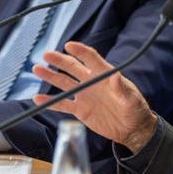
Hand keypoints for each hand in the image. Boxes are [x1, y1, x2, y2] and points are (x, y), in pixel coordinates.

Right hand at [32, 41, 155, 151]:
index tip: (69, 45)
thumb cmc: (135, 110)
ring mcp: (85, 95)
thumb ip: (122, 88)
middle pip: (73, 67)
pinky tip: (37, 99)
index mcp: (105, 75)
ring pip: (64, 83)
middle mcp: (92, 82)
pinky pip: (62, 104)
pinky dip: (50, 102)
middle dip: (59, 60)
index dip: (80, 51)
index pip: (91, 58)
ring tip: (37, 69)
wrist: (131, 129)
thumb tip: (116, 76)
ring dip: (50, 76)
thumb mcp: (132, 99)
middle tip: (46, 54)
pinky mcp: (80, 110)